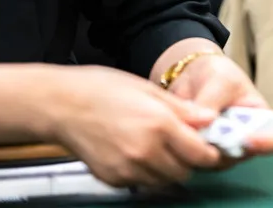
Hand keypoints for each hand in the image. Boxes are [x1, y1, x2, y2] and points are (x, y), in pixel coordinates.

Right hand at [46, 65, 221, 186]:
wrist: (60, 105)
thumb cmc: (103, 89)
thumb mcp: (150, 90)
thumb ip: (183, 110)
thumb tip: (210, 120)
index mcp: (160, 125)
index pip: (200, 154)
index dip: (210, 152)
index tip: (212, 147)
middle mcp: (145, 152)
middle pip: (184, 172)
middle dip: (190, 161)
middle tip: (186, 146)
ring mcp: (127, 169)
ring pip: (164, 181)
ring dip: (169, 169)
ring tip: (161, 147)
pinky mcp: (112, 179)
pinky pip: (141, 182)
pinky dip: (147, 173)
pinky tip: (139, 152)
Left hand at [167, 54, 272, 157]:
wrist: (189, 76)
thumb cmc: (217, 74)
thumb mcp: (221, 80)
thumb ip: (213, 100)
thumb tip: (202, 123)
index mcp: (260, 121)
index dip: (266, 144)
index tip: (248, 139)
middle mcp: (242, 141)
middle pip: (238, 155)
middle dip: (222, 146)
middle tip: (204, 129)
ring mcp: (218, 150)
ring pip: (211, 160)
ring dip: (197, 145)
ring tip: (187, 119)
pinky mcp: (195, 153)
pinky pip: (189, 157)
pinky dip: (182, 144)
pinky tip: (177, 122)